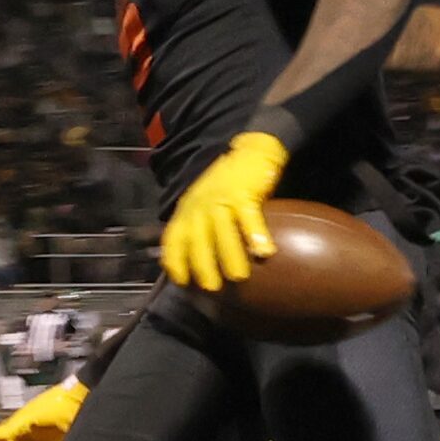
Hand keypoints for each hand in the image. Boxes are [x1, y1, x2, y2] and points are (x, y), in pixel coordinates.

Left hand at [159, 132, 288, 291]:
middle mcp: (201, 205)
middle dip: (202, 266)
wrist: (250, 151)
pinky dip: (257, 235)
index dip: (175, 261)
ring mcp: (222, 199)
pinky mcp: (244, 193)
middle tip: (213, 288)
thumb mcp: (203, 201)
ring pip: (223, 232)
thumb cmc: (228, 182)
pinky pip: (250, 218)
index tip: (182, 282)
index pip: (174, 239)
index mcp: (188, 209)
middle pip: (197, 240)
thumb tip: (199, 261)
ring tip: (239, 277)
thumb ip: (198, 225)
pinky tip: (265, 252)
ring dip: (230, 256)